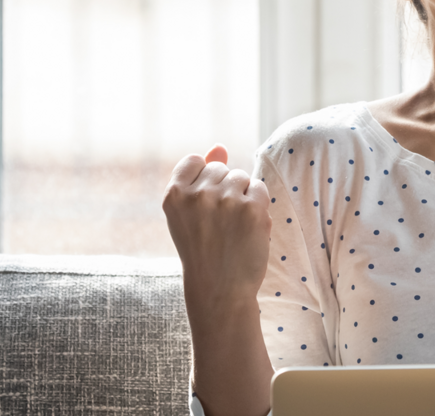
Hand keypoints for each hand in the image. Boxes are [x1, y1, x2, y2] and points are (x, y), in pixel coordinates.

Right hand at [163, 144, 271, 305]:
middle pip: (222, 169)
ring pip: (242, 177)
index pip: (195, 161)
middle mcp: (198, 194)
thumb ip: (201, 176)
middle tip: (219, 223)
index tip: (204, 207)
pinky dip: (258, 205)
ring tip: (233, 225)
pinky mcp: (252, 208)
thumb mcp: (189, 213)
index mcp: (174, 195)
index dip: (204, 180)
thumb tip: (219, 146)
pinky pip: (260, 188)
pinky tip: (248, 227)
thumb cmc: (203, 249)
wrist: (219, 288)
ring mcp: (226, 200)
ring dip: (242, 197)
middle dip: (225, 189)